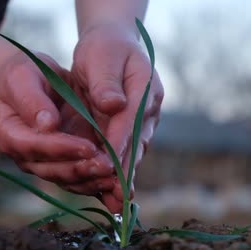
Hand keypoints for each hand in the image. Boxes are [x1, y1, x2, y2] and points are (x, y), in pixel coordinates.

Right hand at [0, 52, 114, 190]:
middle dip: (82, 169)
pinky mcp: (64, 166)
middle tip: (108, 166)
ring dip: (92, 181)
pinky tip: (117, 183)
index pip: (35, 147)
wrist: (35, 82)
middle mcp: (26, 156)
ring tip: (116, 178)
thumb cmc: (26, 75)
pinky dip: (98, 184)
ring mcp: (45, 165)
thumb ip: (33, 100)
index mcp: (11, 135)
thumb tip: (48, 124)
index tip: (88, 147)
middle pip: (53, 170)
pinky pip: (80, 181)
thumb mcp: (24, 77)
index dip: (62, 149)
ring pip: (68, 180)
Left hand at [70, 23, 163, 212]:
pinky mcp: (134, 129)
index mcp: (145, 85)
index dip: (119, 143)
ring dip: (124, 176)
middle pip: (137, 141)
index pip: (130, 118)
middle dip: (126, 170)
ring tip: (116, 202)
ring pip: (134, 152)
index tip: (108, 164)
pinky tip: (110, 193)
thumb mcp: (101, 56)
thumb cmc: (103, 49)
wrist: (111, 46)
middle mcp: (149, 107)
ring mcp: (144, 120)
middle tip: (118, 197)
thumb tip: (113, 105)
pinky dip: (118, 172)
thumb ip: (106, 81)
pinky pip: (127, 153)